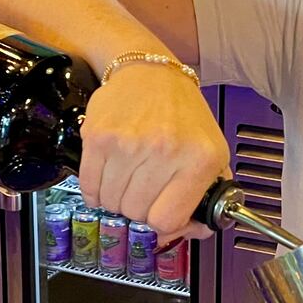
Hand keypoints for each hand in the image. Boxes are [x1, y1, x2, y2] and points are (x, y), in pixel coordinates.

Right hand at [77, 62, 231, 241]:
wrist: (149, 72)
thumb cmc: (182, 113)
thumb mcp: (213, 152)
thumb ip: (209, 196)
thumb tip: (192, 230)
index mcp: (200, 159)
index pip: (169, 220)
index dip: (163, 221)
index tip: (162, 210)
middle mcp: (165, 151)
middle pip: (137, 213)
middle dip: (139, 207)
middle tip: (144, 187)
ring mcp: (129, 144)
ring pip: (111, 203)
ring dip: (116, 198)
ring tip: (128, 176)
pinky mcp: (99, 138)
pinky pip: (89, 187)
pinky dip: (96, 189)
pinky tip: (109, 174)